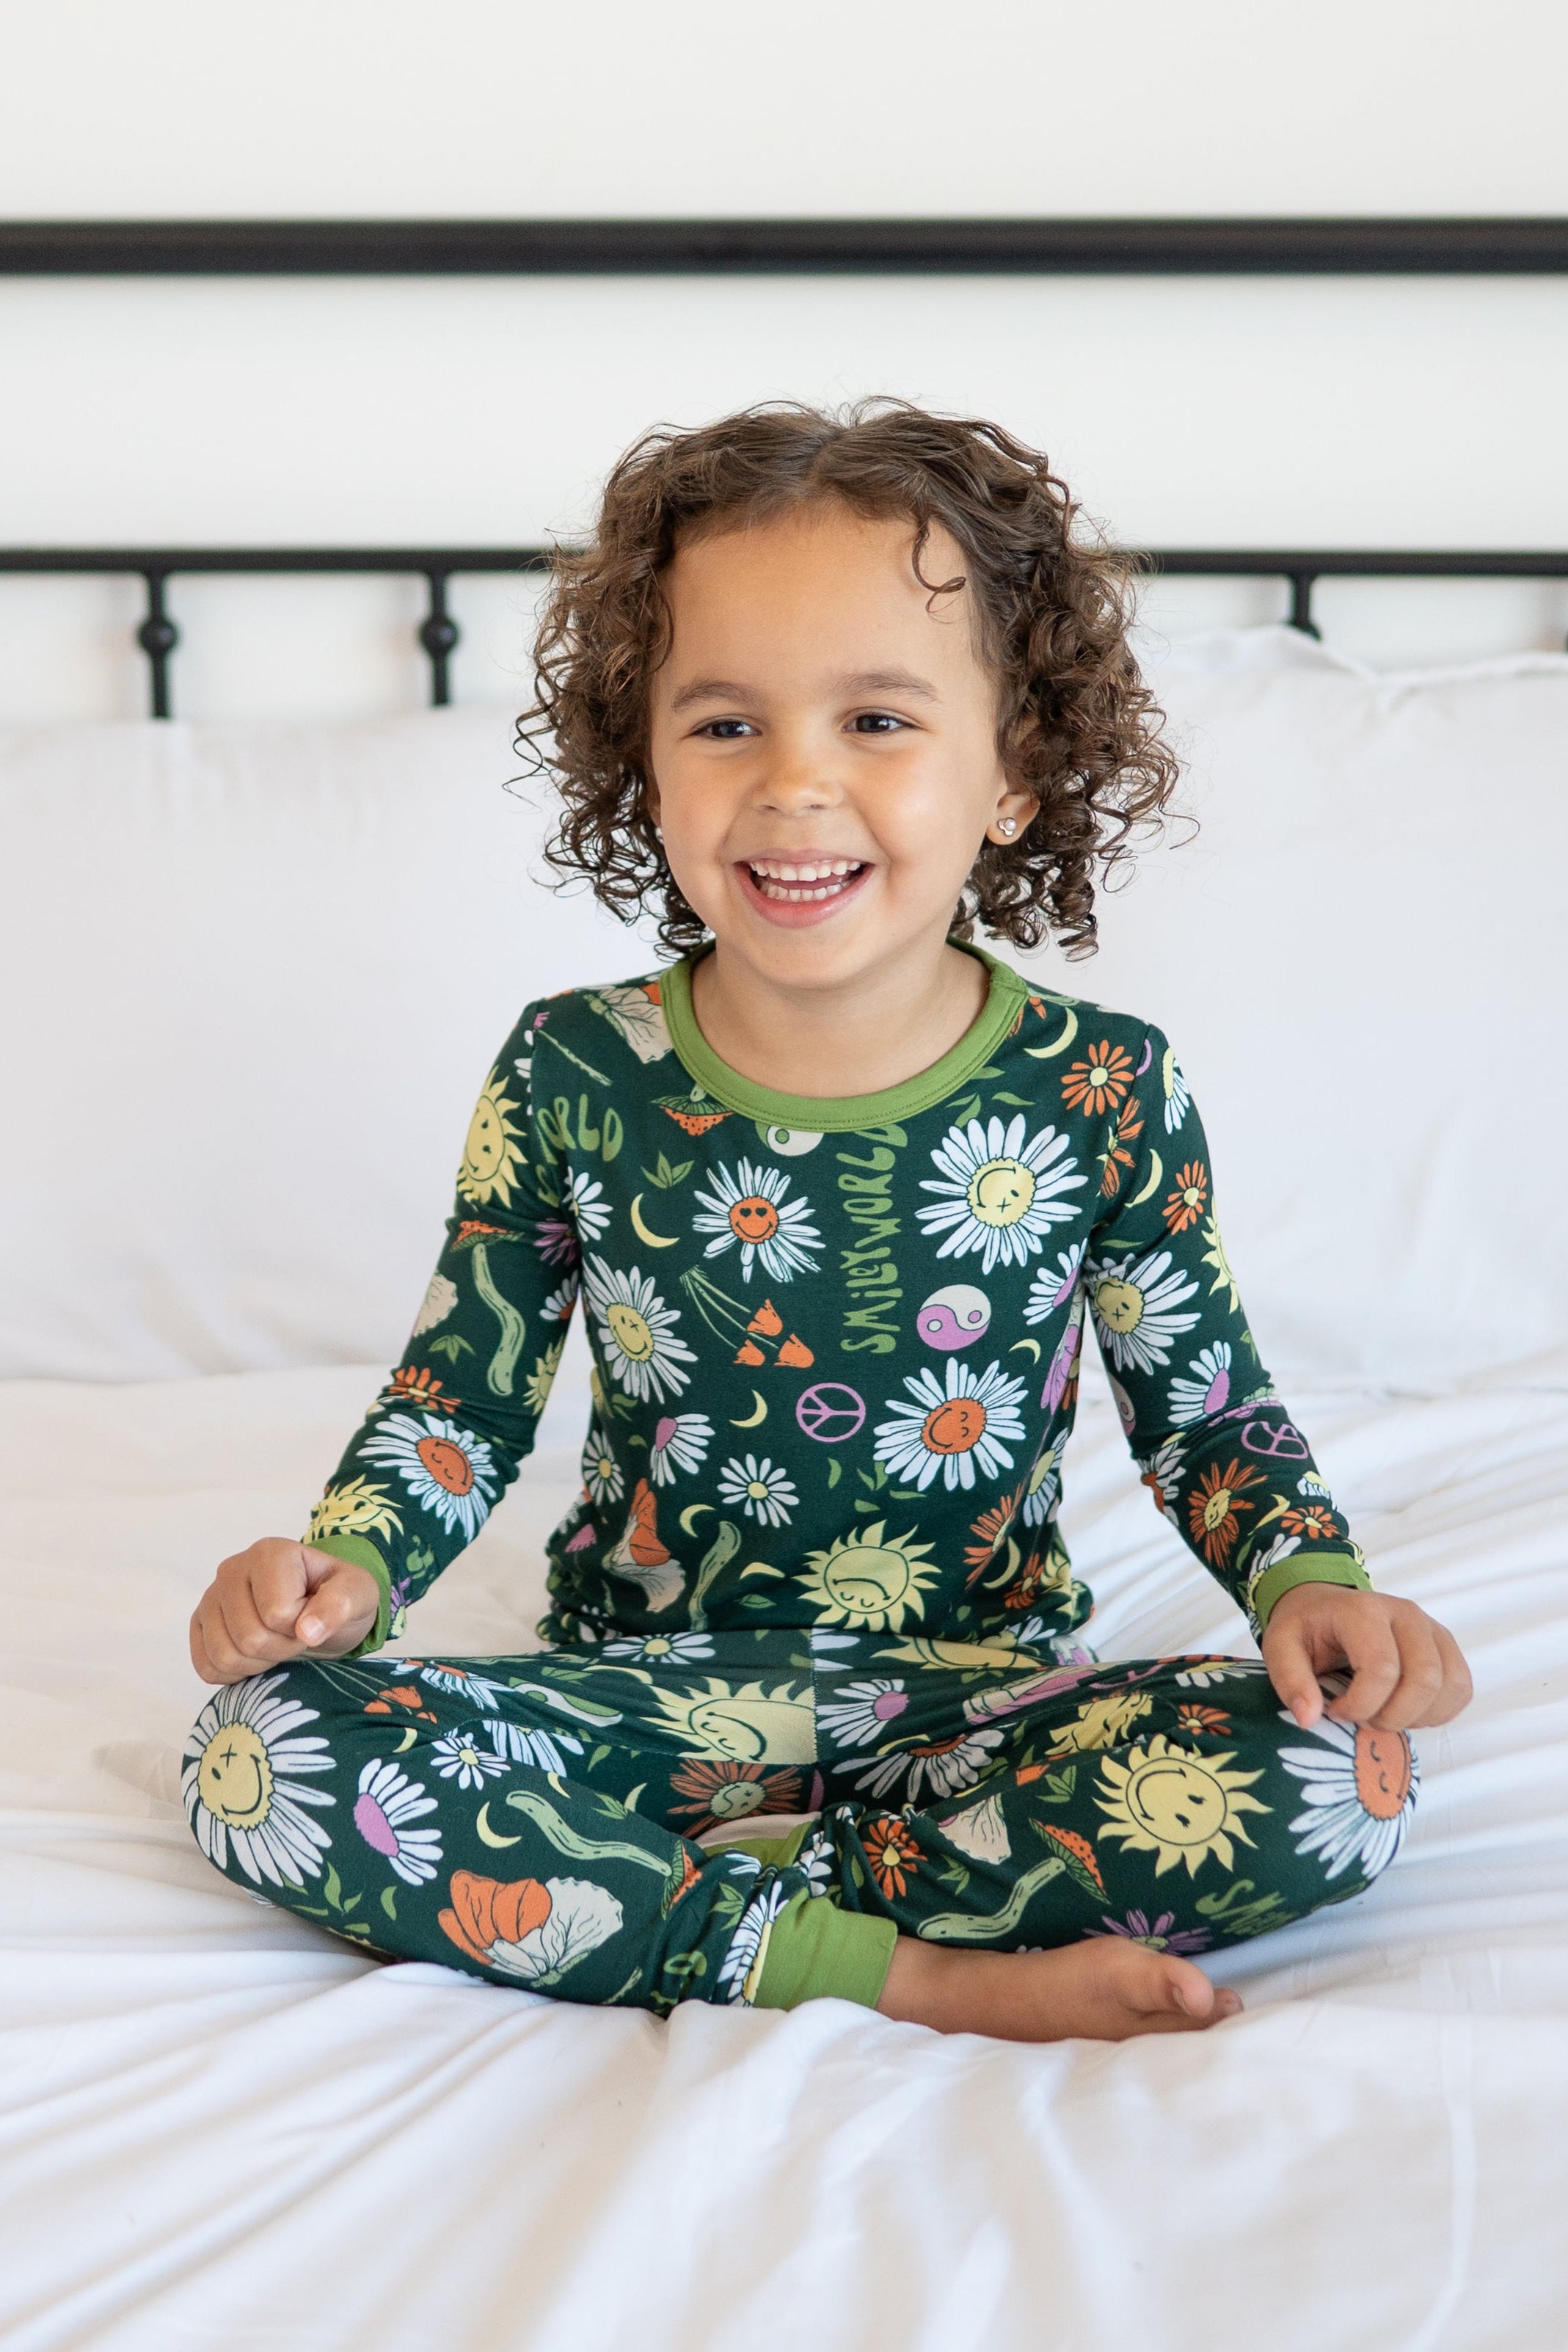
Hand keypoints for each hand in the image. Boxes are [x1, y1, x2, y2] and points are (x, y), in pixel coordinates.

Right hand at [189, 1538, 380, 1684]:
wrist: (319, 1610)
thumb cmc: (338, 1598)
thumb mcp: (357, 1594)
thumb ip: (339, 1605)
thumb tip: (307, 1630)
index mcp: (270, 1553)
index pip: (276, 1613)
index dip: (301, 1628)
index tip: (313, 1617)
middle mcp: (232, 1569)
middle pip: (248, 1637)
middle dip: (281, 1649)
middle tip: (296, 1636)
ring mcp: (210, 1597)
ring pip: (224, 1655)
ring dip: (259, 1663)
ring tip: (276, 1643)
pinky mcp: (199, 1624)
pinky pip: (206, 1666)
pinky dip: (234, 1673)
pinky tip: (255, 1658)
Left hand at [1261, 1583, 1471, 1731]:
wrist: (1324, 1605)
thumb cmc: (1304, 1628)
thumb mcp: (1279, 1647)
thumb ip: (1290, 1681)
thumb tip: (1309, 1719)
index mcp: (1363, 1611)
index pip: (1382, 1670)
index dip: (1361, 1706)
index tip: (1335, 1711)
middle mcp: (1406, 1614)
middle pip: (1424, 1681)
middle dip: (1392, 1716)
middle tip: (1363, 1718)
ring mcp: (1431, 1627)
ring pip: (1449, 1686)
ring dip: (1418, 1716)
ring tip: (1384, 1713)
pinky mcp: (1445, 1645)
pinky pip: (1461, 1688)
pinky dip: (1439, 1711)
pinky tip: (1407, 1710)